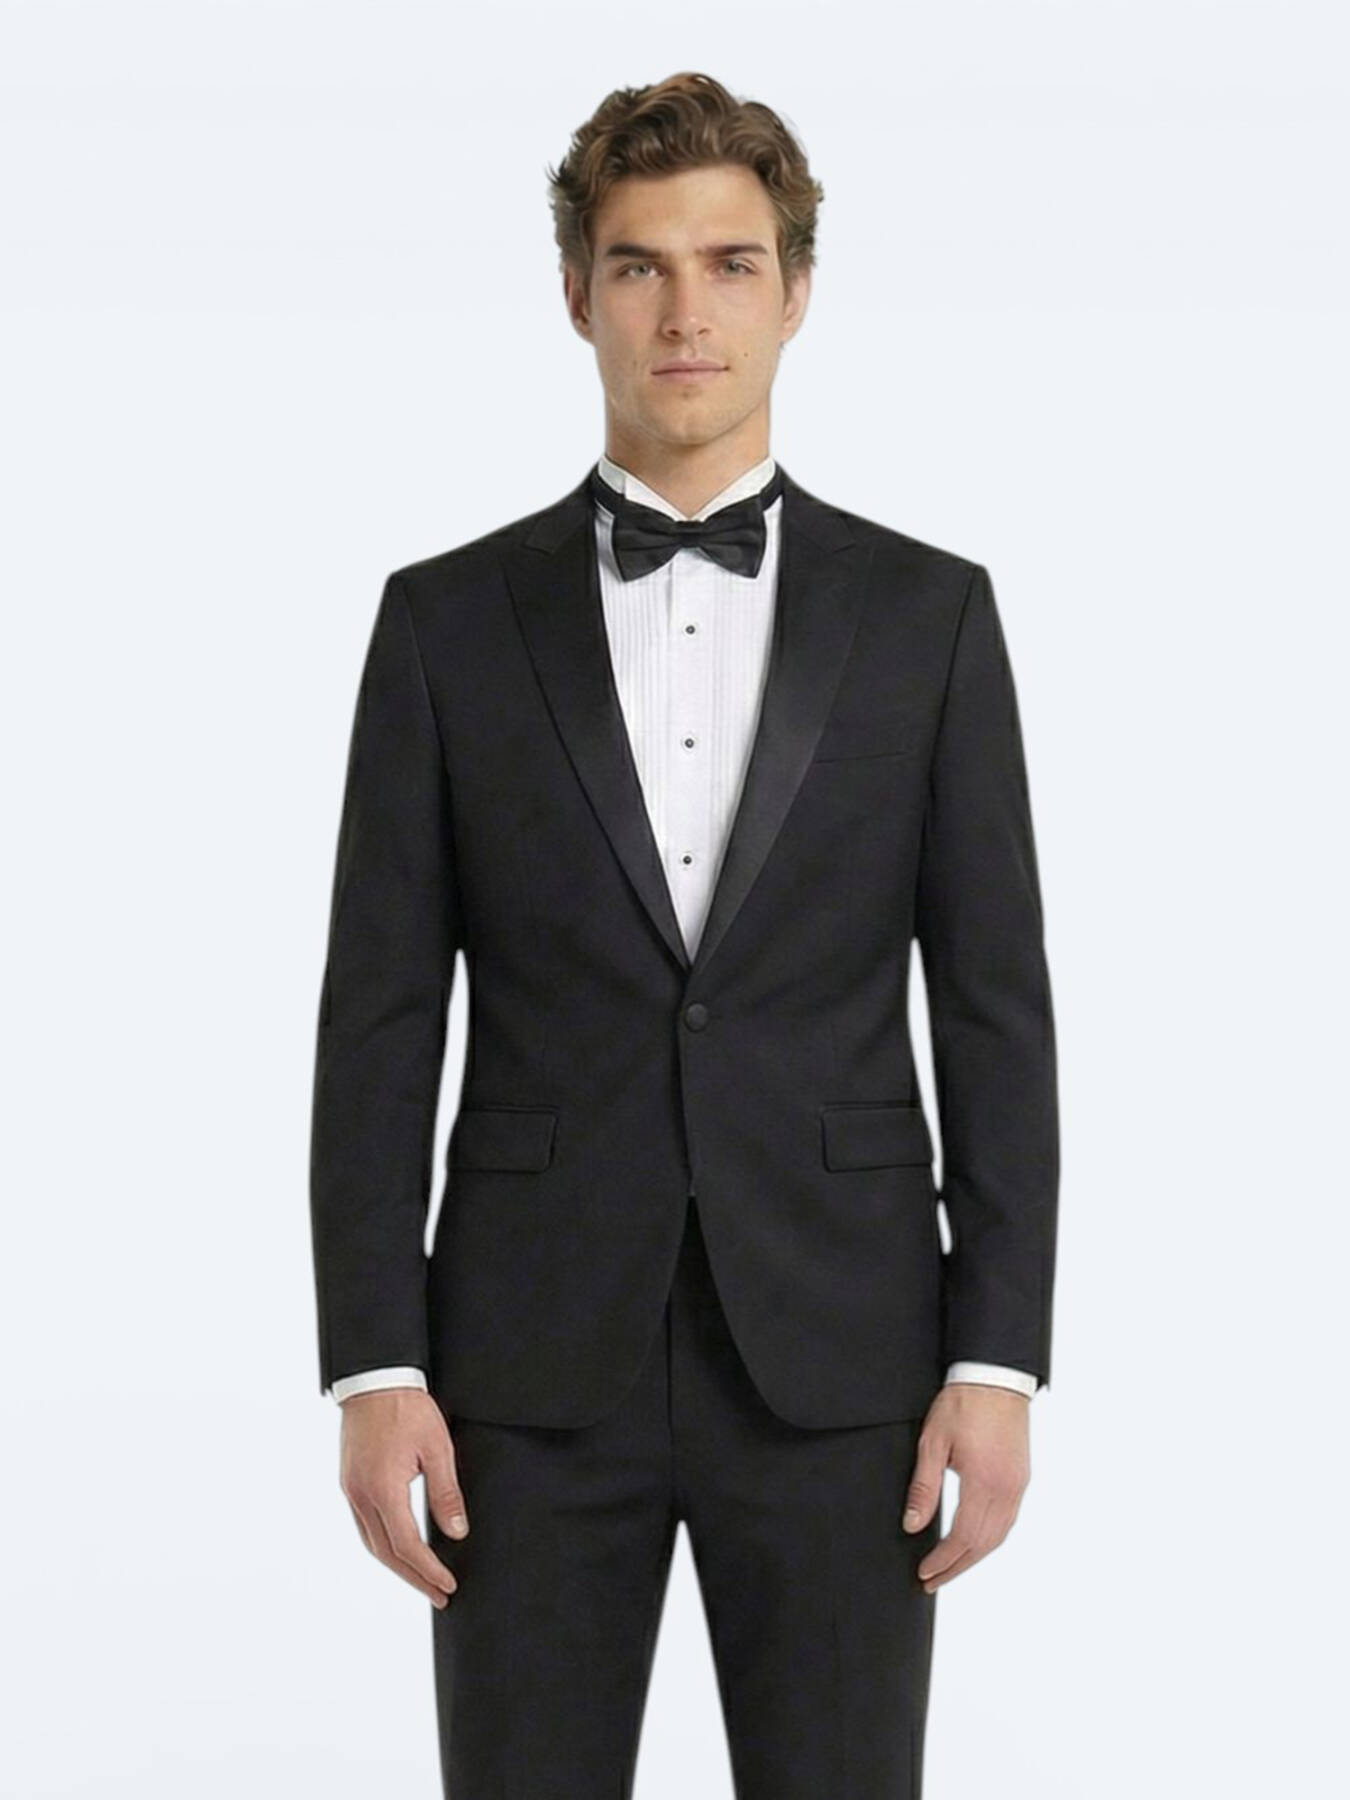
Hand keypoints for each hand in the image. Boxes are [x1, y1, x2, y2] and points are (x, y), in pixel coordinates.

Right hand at [338, 1387, 469, 1607]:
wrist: (375, 1379)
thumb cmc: (407, 1408)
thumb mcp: (437, 1448)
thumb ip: (446, 1493)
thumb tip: (457, 1531)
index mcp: (383, 1488)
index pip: (406, 1545)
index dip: (427, 1570)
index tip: (447, 1585)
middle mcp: (361, 1495)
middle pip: (385, 1553)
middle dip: (414, 1578)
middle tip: (439, 1595)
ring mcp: (351, 1490)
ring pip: (371, 1543)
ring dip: (397, 1566)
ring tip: (423, 1579)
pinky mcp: (350, 1482)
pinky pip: (364, 1526)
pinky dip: (383, 1545)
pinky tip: (400, 1549)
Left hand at [901, 1382, 1030, 1591]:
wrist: (994, 1377)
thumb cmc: (962, 1405)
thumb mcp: (932, 1443)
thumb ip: (923, 1487)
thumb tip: (913, 1525)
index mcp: (984, 1483)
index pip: (963, 1538)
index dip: (943, 1561)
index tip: (924, 1573)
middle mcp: (1007, 1490)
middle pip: (984, 1545)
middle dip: (957, 1567)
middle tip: (933, 1581)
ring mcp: (1018, 1485)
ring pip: (999, 1536)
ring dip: (974, 1556)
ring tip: (950, 1568)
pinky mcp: (1021, 1477)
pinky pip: (1008, 1520)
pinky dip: (989, 1539)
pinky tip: (974, 1542)